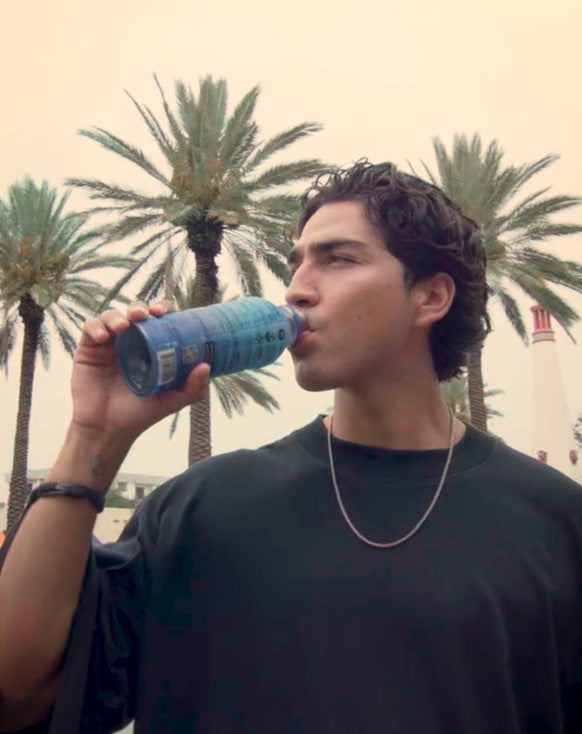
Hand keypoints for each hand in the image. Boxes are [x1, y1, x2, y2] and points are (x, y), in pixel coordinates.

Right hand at [70, 300, 209, 441]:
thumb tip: (206, 366)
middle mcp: (131, 342)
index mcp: (151, 348)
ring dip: (118, 315)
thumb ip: (192, 388)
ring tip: (123, 327)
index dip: (163, 309)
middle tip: (146, 315)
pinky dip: (97, 326)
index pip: (159, 320)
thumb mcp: (172, 401)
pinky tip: (104, 338)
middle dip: (141, 307)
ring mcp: (109, 344)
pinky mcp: (88, 349)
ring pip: (112, 315)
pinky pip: (90, 328)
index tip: (166, 311)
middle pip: (136, 312)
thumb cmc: (140, 414)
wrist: (108, 429)